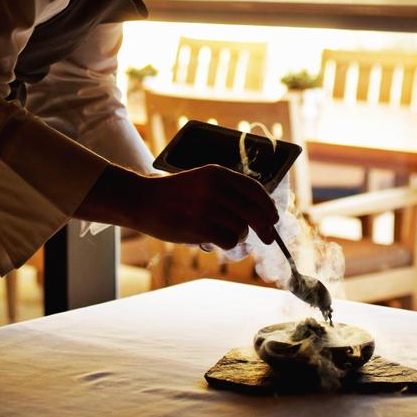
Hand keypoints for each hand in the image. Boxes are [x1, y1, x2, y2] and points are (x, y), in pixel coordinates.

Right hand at [75, 164, 277, 248]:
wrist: (143, 200)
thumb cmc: (175, 194)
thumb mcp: (202, 181)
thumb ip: (228, 192)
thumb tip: (260, 213)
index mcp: (218, 173)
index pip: (255, 190)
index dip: (268, 206)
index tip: (274, 218)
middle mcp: (215, 188)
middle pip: (254, 212)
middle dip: (266, 227)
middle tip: (268, 237)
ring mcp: (207, 207)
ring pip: (241, 228)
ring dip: (238, 235)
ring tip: (223, 233)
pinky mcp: (199, 226)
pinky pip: (228, 239)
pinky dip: (227, 243)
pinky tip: (216, 239)